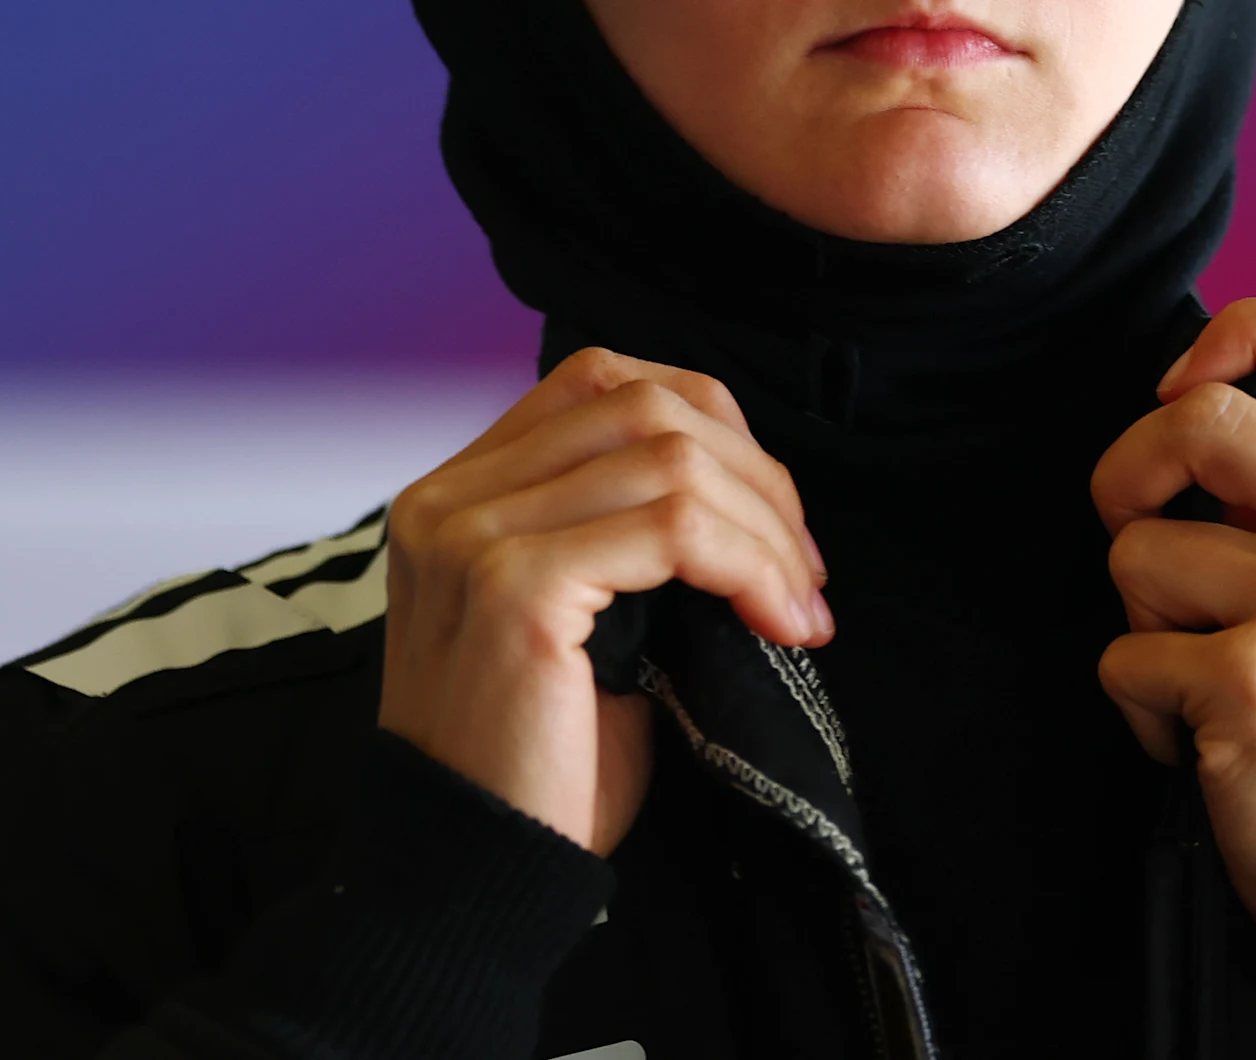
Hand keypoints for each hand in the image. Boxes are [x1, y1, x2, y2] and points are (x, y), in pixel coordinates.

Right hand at [379, 348, 829, 853]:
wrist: (473, 871)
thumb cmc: (534, 764)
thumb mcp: (581, 621)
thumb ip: (621, 535)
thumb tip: (743, 497)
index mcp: (460, 495)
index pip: (602, 384)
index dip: (711, 429)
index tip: (772, 520)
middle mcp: (451, 499)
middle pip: (644, 407)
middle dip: (755, 479)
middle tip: (804, 573)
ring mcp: (474, 535)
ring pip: (670, 461)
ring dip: (765, 530)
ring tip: (797, 606)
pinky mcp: (514, 586)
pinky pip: (672, 528)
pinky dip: (747, 564)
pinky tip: (774, 622)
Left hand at [1091, 296, 1255, 930]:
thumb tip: (1214, 406)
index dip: (1243, 331)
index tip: (1189, 387)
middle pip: (1199, 419)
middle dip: (1129, 471)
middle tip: (1136, 528)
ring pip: (1139, 549)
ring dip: (1144, 618)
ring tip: (1205, 673)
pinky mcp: (1254, 685)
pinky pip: (1124, 659)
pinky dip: (1143, 711)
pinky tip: (1206, 745)